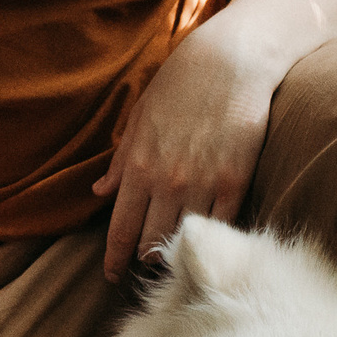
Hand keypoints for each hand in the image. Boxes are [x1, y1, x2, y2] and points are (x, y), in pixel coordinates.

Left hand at [93, 15, 282, 280]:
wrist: (231, 61)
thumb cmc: (180, 84)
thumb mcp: (140, 118)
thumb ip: (121, 160)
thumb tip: (100, 192)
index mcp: (138, 166)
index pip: (120, 229)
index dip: (114, 259)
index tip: (113, 275)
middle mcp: (168, 181)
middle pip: (150, 242)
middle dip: (144, 258)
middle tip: (145, 265)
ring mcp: (203, 183)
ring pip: (184, 238)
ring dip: (176, 251)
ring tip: (174, 258)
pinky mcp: (236, 181)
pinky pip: (221, 225)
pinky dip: (210, 235)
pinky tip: (206, 240)